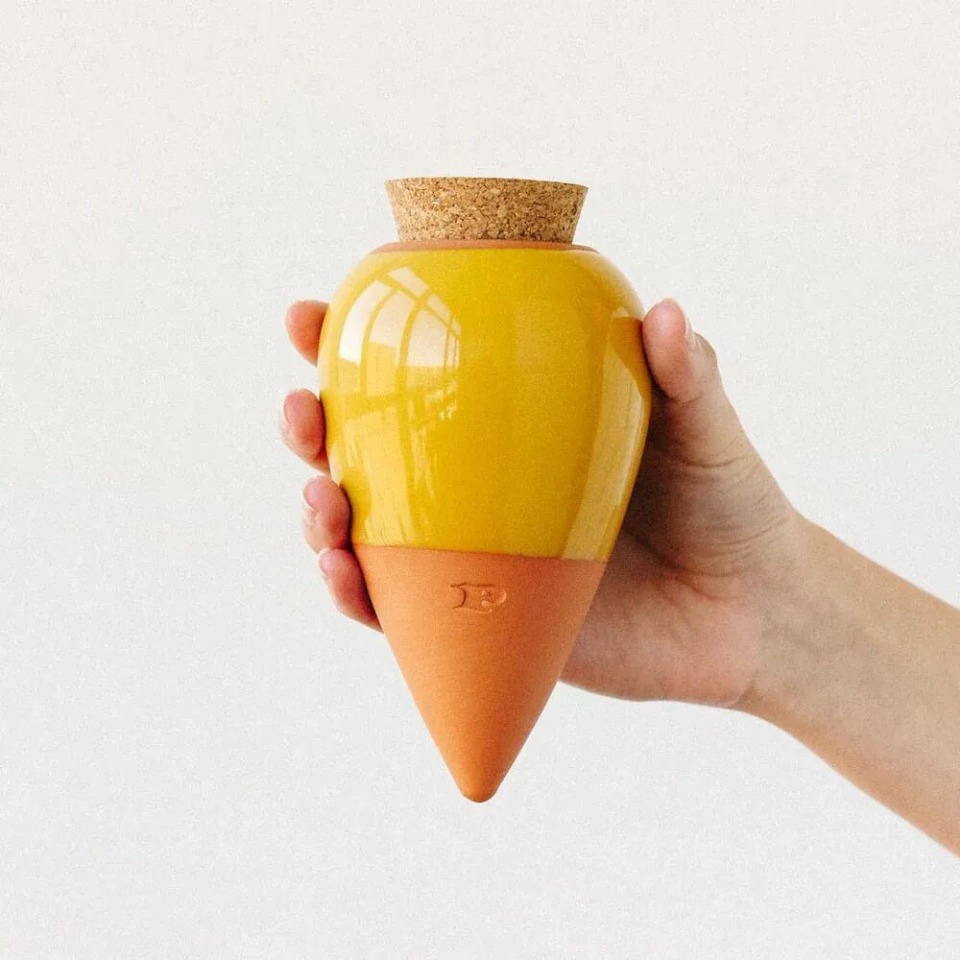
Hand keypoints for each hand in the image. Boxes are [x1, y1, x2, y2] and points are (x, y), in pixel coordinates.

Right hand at [280, 298, 800, 707]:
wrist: (754, 617)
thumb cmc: (730, 508)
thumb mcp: (709, 433)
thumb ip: (688, 376)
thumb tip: (661, 309)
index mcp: (518, 430)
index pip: (424, 377)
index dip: (355, 345)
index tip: (314, 316)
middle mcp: (481, 490)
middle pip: (371, 452)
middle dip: (313, 427)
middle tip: (298, 407)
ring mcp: (475, 559)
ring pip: (371, 534)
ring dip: (321, 516)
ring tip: (319, 501)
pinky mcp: (481, 624)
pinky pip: (402, 613)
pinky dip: (361, 596)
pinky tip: (344, 575)